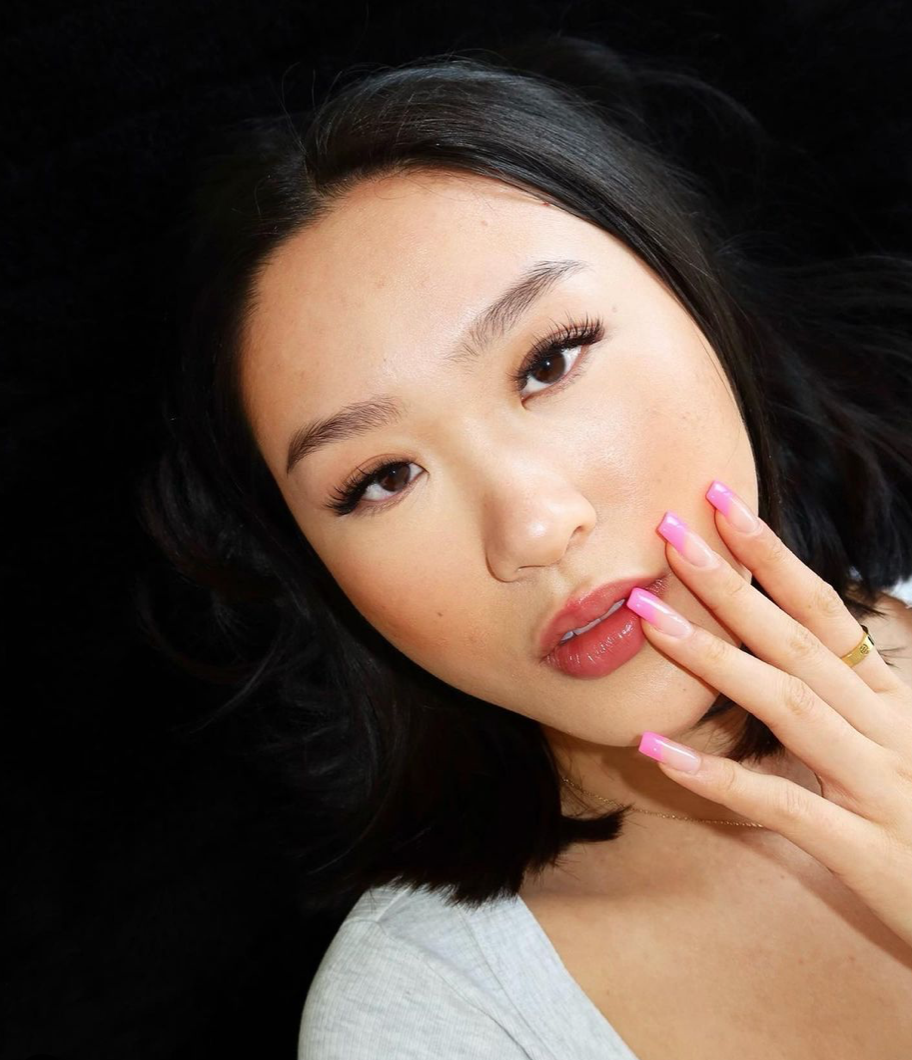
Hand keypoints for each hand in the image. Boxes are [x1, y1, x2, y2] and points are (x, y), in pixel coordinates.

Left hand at [624, 478, 911, 949]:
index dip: (773, 556)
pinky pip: (785, 807)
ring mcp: (881, 788)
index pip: (827, 613)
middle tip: (669, 532)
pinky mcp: (867, 851)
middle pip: (798, 642)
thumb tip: (803, 653)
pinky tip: (658, 750)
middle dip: (730, 584)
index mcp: (895, 704)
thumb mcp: (905, 751)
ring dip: (713, 657)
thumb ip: (859, 705)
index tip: (722, 503)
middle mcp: (890, 731)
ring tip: (644, 617)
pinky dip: (720, 778)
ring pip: (788, 706)